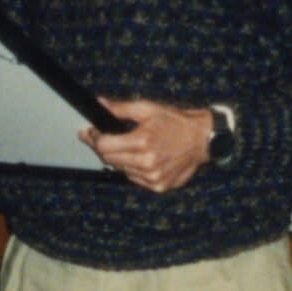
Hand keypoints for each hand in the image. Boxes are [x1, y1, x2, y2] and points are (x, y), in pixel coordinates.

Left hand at [81, 99, 214, 194]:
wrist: (201, 139)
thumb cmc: (175, 122)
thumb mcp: (147, 109)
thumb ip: (121, 109)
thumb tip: (100, 104)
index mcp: (142, 141)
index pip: (103, 146)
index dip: (93, 138)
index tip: (90, 133)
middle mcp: (146, 163)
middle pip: (109, 160)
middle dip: (105, 148)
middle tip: (108, 138)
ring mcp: (153, 177)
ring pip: (121, 171)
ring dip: (121, 160)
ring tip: (134, 148)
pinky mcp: (159, 186)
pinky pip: (135, 180)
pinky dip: (135, 170)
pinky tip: (145, 159)